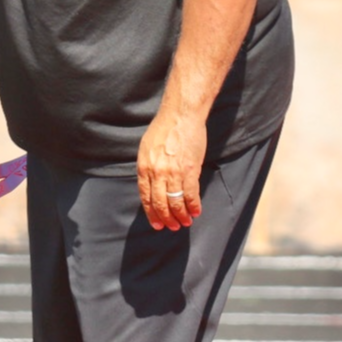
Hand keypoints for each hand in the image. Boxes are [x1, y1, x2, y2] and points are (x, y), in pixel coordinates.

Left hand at [137, 111, 206, 230]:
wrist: (181, 115)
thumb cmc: (164, 128)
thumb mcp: (147, 148)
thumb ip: (148, 167)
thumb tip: (151, 185)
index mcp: (144, 167)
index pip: (146, 198)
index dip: (152, 213)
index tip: (157, 224)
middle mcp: (157, 173)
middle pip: (160, 204)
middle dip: (166, 219)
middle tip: (172, 226)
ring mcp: (173, 173)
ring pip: (176, 203)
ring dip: (181, 216)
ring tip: (185, 222)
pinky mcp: (189, 170)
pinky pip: (191, 195)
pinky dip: (194, 206)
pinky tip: (196, 211)